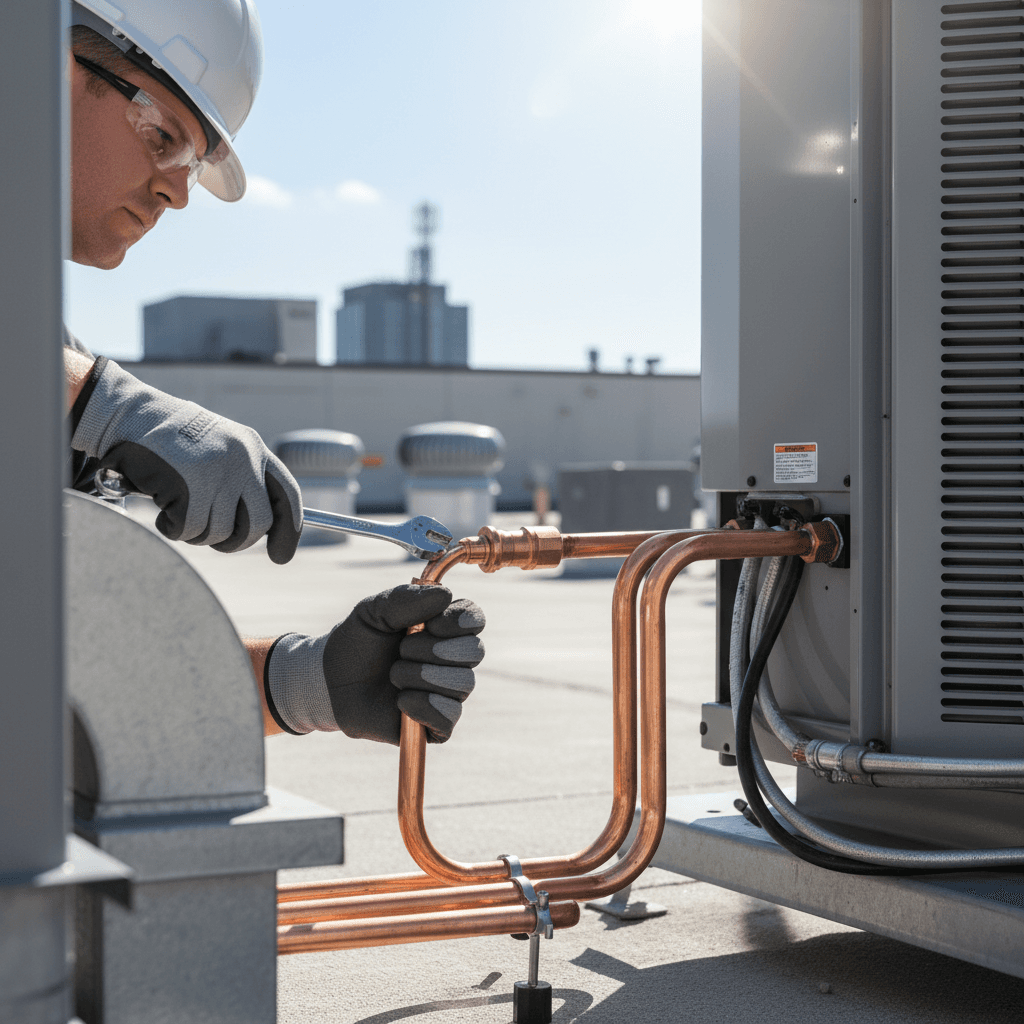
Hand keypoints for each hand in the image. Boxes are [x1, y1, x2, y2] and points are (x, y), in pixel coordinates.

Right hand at [71, 357, 301, 562]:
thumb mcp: (221, 449)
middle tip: (216, 541)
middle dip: (237, 542)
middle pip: (258, 523)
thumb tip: (262, 529)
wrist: (131, 415)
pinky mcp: (188, 486)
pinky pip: (190, 530)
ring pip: (220, 532)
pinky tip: (164, 513)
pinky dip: (174, 530)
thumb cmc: (174, 441)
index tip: (281, 556)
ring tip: (180, 512)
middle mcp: (242, 460)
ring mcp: (216, 473)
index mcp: (254, 449)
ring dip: (198, 534)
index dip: (289, 531)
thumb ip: (244, 480)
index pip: (288, 496)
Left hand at [264, 584, 484, 743]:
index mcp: (444, 627)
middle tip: (401, 650)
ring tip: (393, 675)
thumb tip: (446, 594)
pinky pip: (450, 716)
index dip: (458, 621)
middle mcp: (453, 659)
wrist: (331, 681)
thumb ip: (405, 598)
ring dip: (421, 676)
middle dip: (433, 649)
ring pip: (463, 683)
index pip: (475, 619)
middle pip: (474, 651)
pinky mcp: (438, 723)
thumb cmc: (358, 642)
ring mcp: (448, 692)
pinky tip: (400, 701)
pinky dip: (423, 706)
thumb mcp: (373, 610)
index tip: (429, 623)